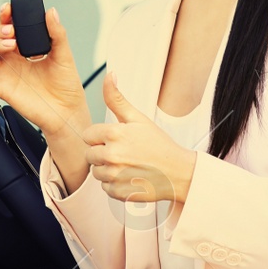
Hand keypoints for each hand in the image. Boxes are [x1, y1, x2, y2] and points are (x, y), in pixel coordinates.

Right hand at [0, 1, 88, 138]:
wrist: (67, 111)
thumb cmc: (66, 85)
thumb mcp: (64, 54)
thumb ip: (57, 33)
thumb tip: (52, 12)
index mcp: (23, 48)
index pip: (5, 26)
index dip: (3, 16)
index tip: (8, 10)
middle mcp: (11, 59)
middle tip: (12, 32)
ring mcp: (5, 73)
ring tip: (10, 45)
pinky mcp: (2, 89)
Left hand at [83, 72, 197, 204]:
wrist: (179, 173)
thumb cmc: (159, 145)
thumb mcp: (138, 119)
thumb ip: (117, 99)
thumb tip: (109, 75)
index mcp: (114, 133)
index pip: (88, 135)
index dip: (101, 137)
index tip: (117, 140)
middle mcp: (112, 155)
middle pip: (89, 154)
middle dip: (102, 153)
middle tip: (125, 153)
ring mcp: (114, 175)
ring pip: (96, 172)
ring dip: (108, 170)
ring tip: (129, 165)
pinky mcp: (118, 193)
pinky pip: (105, 188)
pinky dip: (115, 185)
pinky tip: (131, 178)